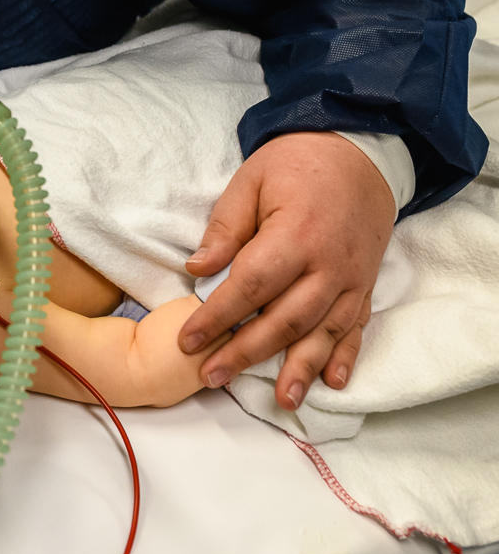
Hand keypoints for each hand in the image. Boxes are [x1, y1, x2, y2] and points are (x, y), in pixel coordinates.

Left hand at [179, 132, 393, 409]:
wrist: (359, 154)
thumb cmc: (295, 164)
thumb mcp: (251, 181)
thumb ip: (226, 228)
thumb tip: (197, 269)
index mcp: (296, 234)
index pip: (250, 285)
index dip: (217, 316)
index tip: (188, 340)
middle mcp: (329, 263)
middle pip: (285, 318)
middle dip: (246, 352)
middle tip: (212, 376)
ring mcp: (352, 278)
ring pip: (322, 331)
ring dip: (300, 368)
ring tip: (281, 399)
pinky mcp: (365, 285)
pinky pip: (357, 326)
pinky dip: (345, 356)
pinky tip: (332, 383)